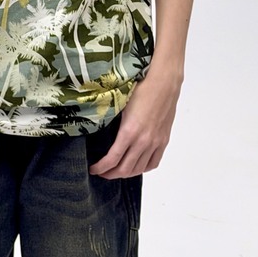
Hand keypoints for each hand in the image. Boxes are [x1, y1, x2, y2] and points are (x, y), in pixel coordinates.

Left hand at [89, 59, 182, 178]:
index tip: (93, 169)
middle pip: (125, 169)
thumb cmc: (141, 88)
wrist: (164, 82)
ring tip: (116, 170)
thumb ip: (111, 121)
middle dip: (110, 174)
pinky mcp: (163, 140)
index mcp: (129, 132)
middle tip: (101, 173)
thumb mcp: (120, 104)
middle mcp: (143, 141)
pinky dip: (143, 168)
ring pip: (139, 168)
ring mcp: (155, 142)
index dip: (101, 168)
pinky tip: (136, 165)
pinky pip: (154, 162)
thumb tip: (98, 129)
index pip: (112, 160)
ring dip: (126, 173)